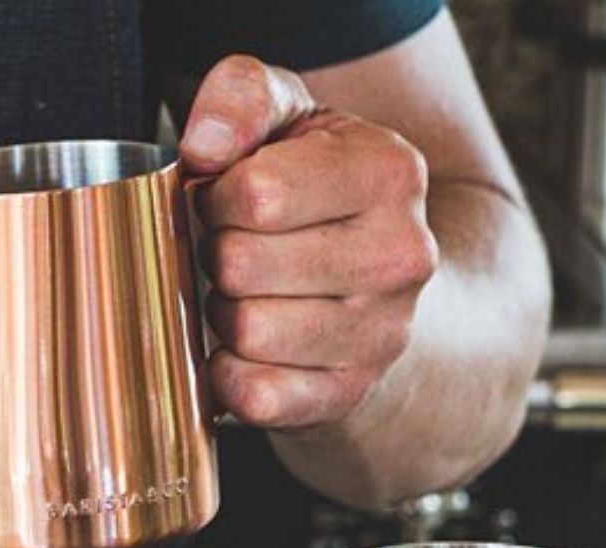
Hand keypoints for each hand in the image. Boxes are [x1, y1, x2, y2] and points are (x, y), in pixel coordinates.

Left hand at [179, 55, 439, 428]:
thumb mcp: (287, 115)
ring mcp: (384, 333)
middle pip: (241, 264)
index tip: (227, 198)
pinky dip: (228, 374)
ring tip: (245, 292)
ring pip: (245, 331)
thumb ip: (242, 96)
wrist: (376, 274)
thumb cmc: (311, 184)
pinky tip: (244, 347)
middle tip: (234, 248)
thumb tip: (203, 148)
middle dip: (215, 253)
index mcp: (390, 172)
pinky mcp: (350, 392)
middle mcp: (402, 255)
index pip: (256, 194)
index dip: (215, 196)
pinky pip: (255, 394)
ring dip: (221, 311)